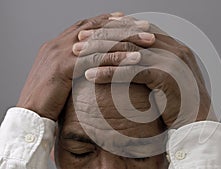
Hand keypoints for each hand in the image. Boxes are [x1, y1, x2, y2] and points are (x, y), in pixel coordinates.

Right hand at [17, 12, 154, 120]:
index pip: (86, 26)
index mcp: (57, 44)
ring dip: (126, 39)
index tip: (125, 18)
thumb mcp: (60, 77)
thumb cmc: (46, 99)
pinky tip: (135, 59)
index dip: (106, 21)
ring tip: (147, 40)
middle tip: (145, 26)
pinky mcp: (62, 67)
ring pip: (98, 41)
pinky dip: (116, 58)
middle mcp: (58, 43)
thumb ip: (74, 66)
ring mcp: (59, 53)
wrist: (28, 114)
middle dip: (122, 26)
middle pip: (96, 28)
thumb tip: (92, 67)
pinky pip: (94, 59)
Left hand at [82, 17, 211, 127]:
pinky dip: (108, 73)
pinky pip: (131, 71)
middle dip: (103, 35)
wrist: (199, 124)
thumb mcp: (168, 78)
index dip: (117, 27)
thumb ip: (155, 64)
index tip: (95, 30)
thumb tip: (133, 59)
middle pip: (132, 35)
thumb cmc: (181, 104)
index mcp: (175, 46)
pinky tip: (90, 75)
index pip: (141, 28)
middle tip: (80, 40)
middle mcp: (175, 49)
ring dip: (100, 52)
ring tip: (78, 54)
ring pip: (128, 51)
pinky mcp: (166, 77)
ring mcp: (171, 61)